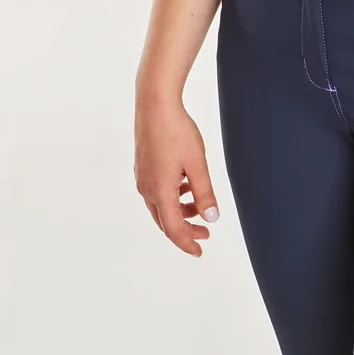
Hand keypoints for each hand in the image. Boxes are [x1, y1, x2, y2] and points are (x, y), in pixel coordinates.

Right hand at [134, 98, 219, 256]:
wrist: (155, 104)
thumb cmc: (177, 131)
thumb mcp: (197, 163)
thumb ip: (204, 193)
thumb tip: (211, 218)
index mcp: (160, 192)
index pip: (174, 229)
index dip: (187, 242)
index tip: (201, 250)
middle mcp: (147, 188)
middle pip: (165, 220)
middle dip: (185, 229)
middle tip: (204, 233)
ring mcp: (142, 177)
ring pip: (161, 205)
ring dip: (180, 211)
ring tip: (199, 206)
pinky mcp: (143, 166)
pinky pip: (157, 191)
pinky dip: (172, 196)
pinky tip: (185, 185)